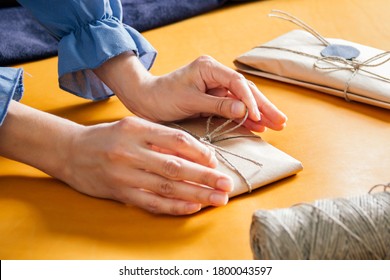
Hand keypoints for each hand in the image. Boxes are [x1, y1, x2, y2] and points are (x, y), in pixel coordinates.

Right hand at [0, 102, 231, 214]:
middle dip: (205, 178)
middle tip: (226, 185)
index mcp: (136, 129)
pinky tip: (192, 208)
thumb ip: (160, 138)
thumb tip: (196, 153)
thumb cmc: (107, 137)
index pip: (176, 140)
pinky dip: (174, 207)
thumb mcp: (132, 126)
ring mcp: (124, 175)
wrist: (70, 151)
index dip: (199, 152)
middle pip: (176, 167)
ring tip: (217, 199)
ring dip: (196, 195)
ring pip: (167, 187)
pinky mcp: (120, 193)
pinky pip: (151, 202)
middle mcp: (130, 152)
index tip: (215, 162)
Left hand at [94, 52, 286, 131]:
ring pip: (242, 99)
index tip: (258, 117)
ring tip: (276, 125)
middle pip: (245, 90)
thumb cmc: (162, 97)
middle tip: (281, 121)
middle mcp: (215, 74)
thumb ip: (217, 105)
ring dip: (258, 113)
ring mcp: (214, 86)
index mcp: (209, 68)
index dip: (250, 100)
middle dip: (263, 106)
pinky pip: (232, 107)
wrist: (145, 100)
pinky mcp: (212, 97)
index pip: (237, 83)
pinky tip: (257, 125)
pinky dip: (244, 117)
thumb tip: (244, 109)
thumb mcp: (189, 101)